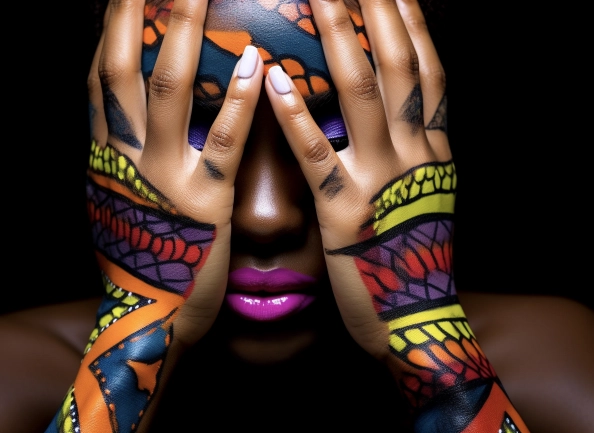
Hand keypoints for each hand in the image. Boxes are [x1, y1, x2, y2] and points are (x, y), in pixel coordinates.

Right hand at [47, 0, 262, 430]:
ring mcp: (162, 178)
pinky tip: (254, 63)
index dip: (110, 22)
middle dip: (135, 8)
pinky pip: (220, 145)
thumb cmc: (141, 253)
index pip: (100, 72)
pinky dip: (234, 101)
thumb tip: (130, 109)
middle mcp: (124, 155)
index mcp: (104, 152)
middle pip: (121, 64)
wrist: (148, 314)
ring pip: (165, 91)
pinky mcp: (204, 205)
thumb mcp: (118, 195)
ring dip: (182, 32)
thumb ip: (122, 151)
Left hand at [265, 0, 449, 358]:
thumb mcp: (427, 194)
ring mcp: (381, 181)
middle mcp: (414, 153)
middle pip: (399, 63)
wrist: (417, 320)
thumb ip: (415, 148)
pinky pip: (319, 157)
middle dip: (378, 8)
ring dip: (341, 38)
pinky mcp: (345, 215)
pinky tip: (273, 80)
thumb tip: (400, 106)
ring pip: (364, 94)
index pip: (427, 66)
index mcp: (433, 148)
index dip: (411, 19)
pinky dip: (297, 116)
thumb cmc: (414, 257)